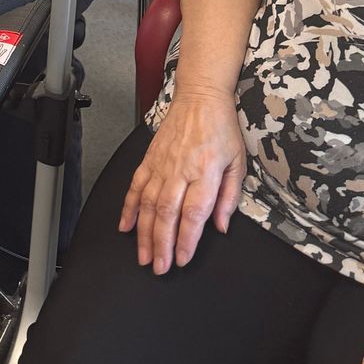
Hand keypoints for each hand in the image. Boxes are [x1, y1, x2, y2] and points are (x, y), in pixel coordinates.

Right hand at [118, 86, 246, 274]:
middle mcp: (181, 169)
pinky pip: (135, 185)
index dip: (187, 239)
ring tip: (143, 256)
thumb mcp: (238, 161)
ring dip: (144, 233)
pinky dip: (128, 207)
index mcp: (206, 170)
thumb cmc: (221, 128)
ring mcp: (162, 163)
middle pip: (167, 212)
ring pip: (148, 203)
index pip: (194, 212)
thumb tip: (221, 227)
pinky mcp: (150, 158)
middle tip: (159, 267)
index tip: (183, 259)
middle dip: (161, 244)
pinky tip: (125, 227)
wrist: (200, 96)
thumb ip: (230, 196)